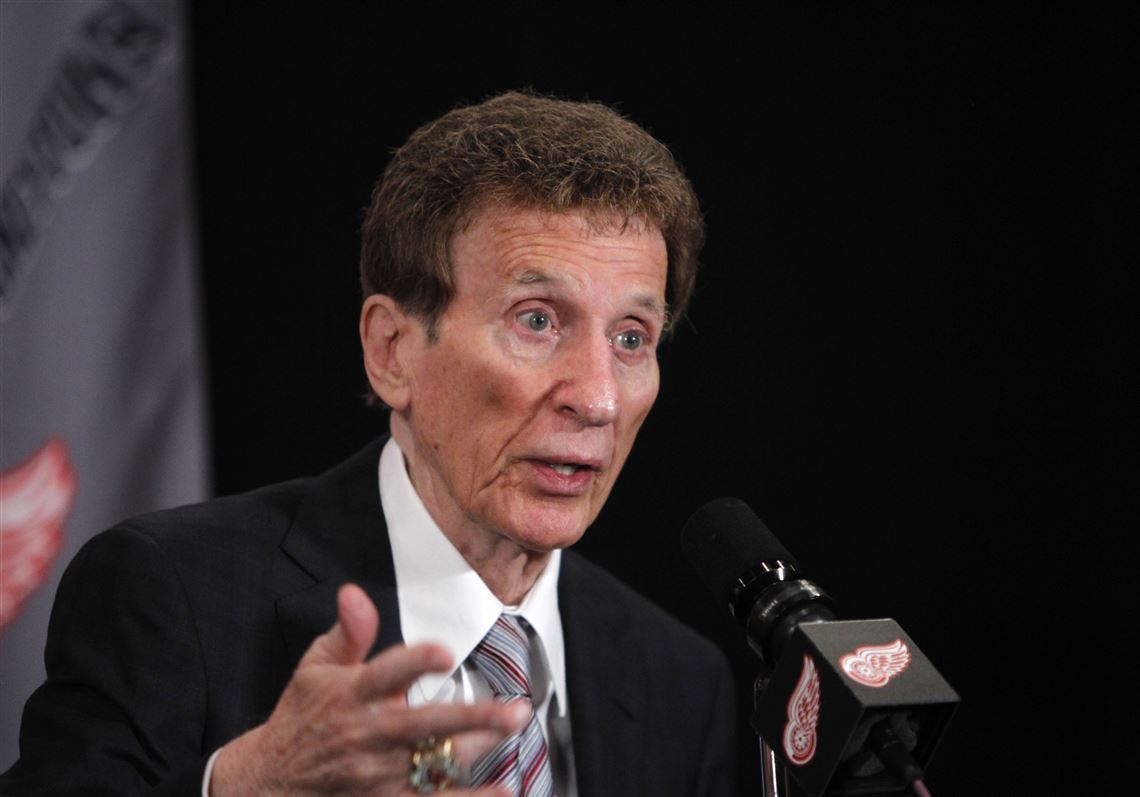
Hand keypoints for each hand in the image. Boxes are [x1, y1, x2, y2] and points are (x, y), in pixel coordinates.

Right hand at [211, 584, 524, 795]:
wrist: (270, 782)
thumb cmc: (302, 717)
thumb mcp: (315, 667)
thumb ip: (348, 632)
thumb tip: (355, 593)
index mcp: (350, 694)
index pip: (384, 673)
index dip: (414, 661)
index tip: (444, 652)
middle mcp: (366, 734)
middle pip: (422, 725)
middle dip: (471, 717)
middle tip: (513, 710)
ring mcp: (376, 774)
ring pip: (432, 764)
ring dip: (476, 752)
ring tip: (513, 737)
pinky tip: (502, 793)